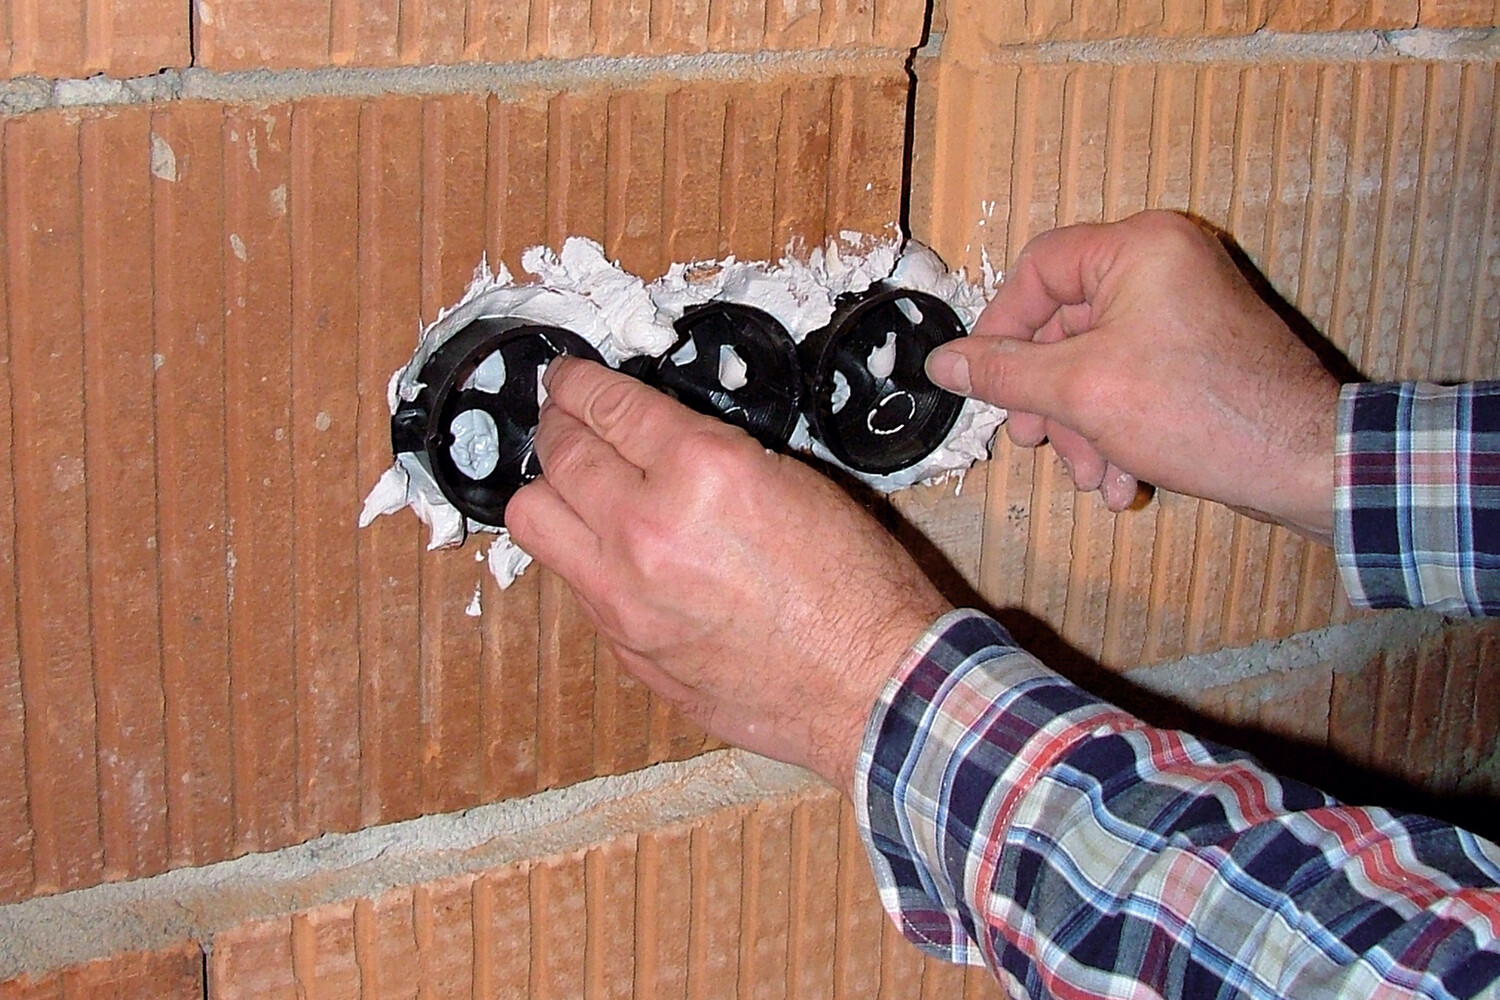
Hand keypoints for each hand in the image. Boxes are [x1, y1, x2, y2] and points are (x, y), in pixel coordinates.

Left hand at [505, 357, 950, 793]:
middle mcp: (647, 528)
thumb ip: (710, 454)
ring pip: (534, 519)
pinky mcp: (623, 644)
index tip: (566, 377)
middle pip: (558, 456)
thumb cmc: (856, 583)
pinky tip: (614, 550)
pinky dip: (582, 554)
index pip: (607, 406)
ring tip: (573, 484)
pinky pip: (573, 581)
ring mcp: (625, 594)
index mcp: (702, 470)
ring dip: (550, 491)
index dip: (577, 383)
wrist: (870, 683)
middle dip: (557, 426)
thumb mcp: (793, 480)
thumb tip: (650, 440)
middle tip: (565, 420)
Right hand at [925, 211, 1339, 542]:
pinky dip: (1119, 428)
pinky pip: (1136, 380)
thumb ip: (1004, 374)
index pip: (1039, 268)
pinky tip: (1121, 478)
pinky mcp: (1202, 354)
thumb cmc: (1197, 411)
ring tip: (1091, 477)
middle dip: (1049, 397)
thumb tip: (945, 363)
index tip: (982, 378)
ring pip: (1099, 362)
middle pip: (1067, 324)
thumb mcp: (1081, 391)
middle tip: (1035, 441)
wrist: (1304, 462)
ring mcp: (1187, 310)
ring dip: (1084, 427)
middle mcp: (1165, 265)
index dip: (1001, 326)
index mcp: (1138, 248)